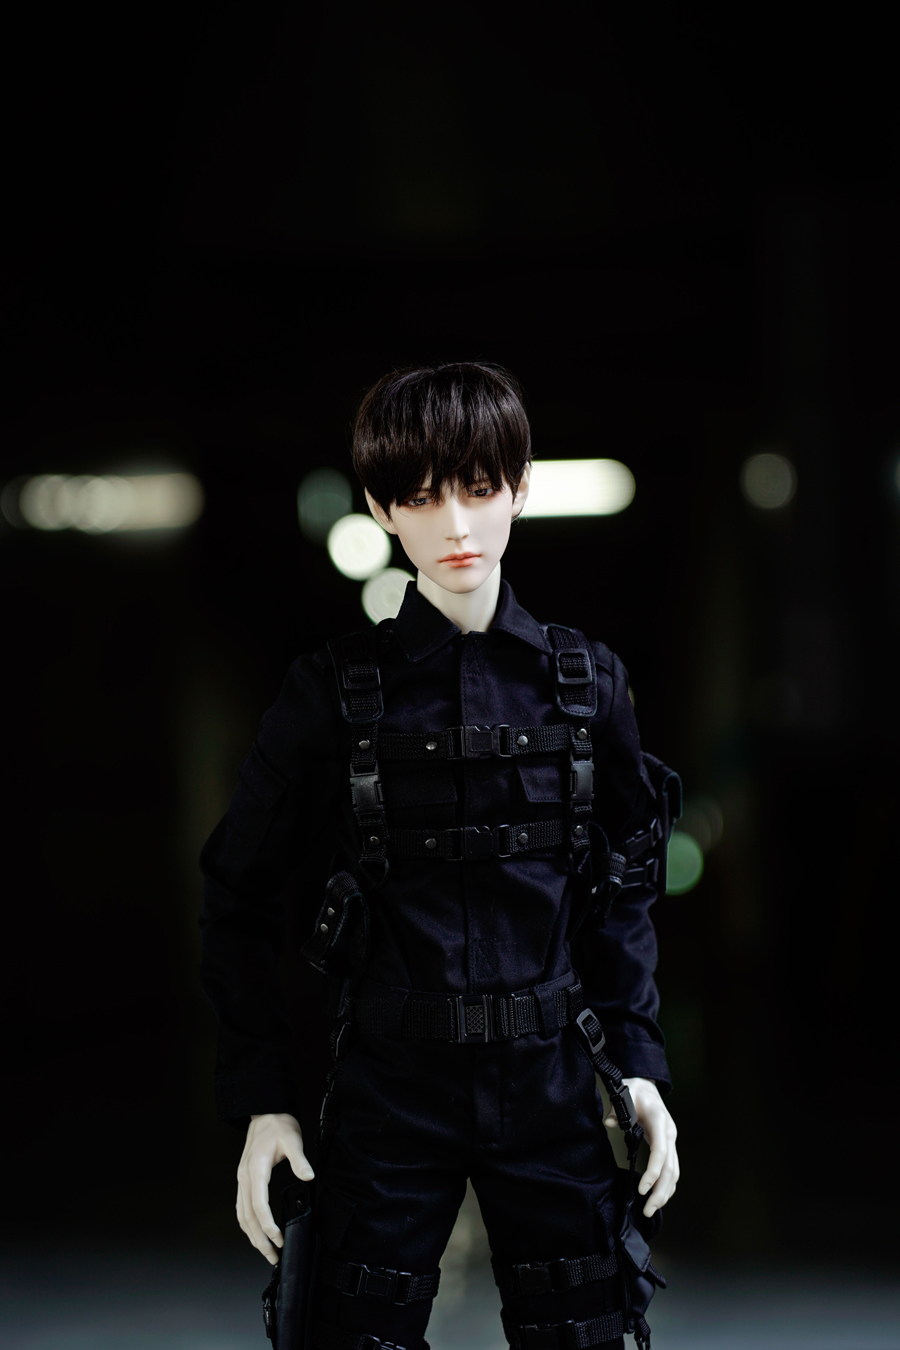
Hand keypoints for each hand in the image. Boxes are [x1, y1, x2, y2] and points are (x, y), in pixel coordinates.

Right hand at [237, 1113, 314, 1263]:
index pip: (259, 1205)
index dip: (268, 1225)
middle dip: (259, 1240)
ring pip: (242, 1215)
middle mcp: (244, 1178)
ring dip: (252, 1236)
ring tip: (266, 1251)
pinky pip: (242, 1208)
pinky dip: (248, 1224)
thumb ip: (300, 1160)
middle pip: (247, 1217)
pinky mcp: (243, 1181)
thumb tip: (308, 1177)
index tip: (278, 1238)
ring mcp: (241, 1180)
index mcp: (255, 1169)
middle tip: (273, 1256)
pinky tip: (256, 1233)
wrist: (265, 1113)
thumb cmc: (278, 1125)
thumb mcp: (293, 1139)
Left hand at [603, 1077, 678, 1217]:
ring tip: (651, 1210)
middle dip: (660, 1191)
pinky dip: (667, 1186)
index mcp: (660, 1121)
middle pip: (670, 1168)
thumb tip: (610, 1123)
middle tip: (647, 1210)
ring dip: (665, 1193)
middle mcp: (669, 1133)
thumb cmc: (635, 1090)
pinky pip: (672, 1170)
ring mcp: (671, 1141)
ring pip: (674, 1172)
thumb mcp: (624, 1092)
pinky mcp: (669, 1147)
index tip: (642, 1189)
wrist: (648, 1087)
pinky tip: (659, 1198)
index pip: (660, 1152)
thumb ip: (617, 1108)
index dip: (653, 1172)